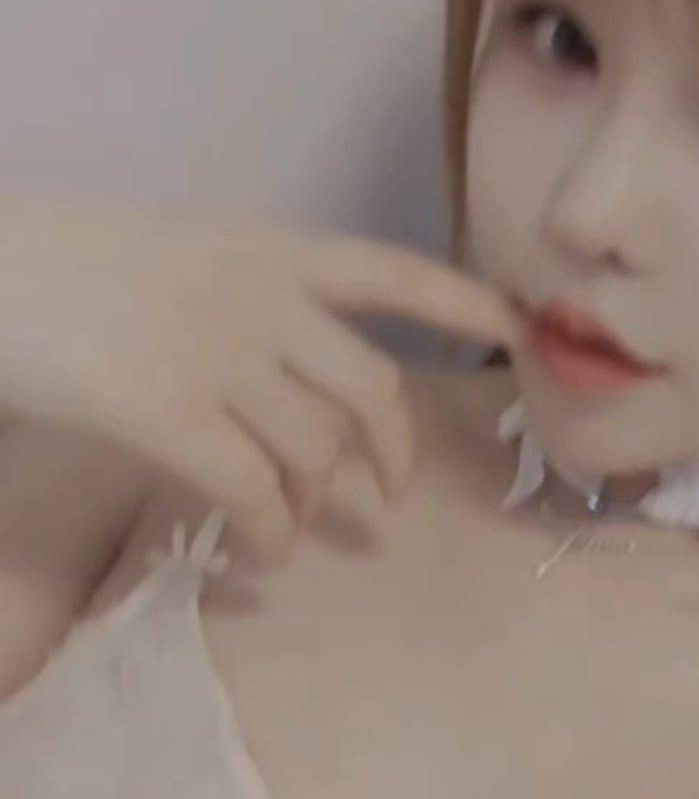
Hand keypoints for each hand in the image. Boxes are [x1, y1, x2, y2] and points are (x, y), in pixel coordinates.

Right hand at [0, 193, 524, 559]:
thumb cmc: (80, 265)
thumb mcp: (187, 257)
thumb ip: (258, 301)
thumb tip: (306, 382)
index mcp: (270, 248)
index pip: (392, 271)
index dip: (462, 304)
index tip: (519, 330)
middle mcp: (260, 296)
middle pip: (370, 387)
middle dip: (392, 449)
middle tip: (390, 492)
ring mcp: (217, 352)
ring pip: (313, 448)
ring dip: (318, 505)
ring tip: (298, 533)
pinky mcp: (167, 410)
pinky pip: (251, 488)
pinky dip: (270, 530)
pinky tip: (266, 551)